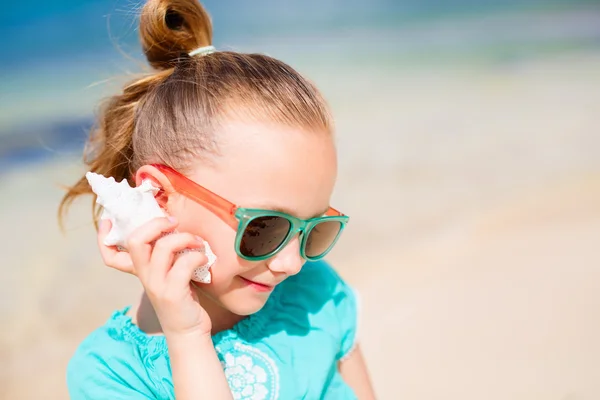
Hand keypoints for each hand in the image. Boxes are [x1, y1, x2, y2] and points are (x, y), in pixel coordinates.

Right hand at [98, 218, 211, 336]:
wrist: (188, 332)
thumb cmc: (182, 296)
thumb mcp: (167, 273)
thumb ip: (165, 254)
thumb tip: (174, 224)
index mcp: (140, 270)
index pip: (109, 255)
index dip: (103, 237)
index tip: (109, 220)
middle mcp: (144, 277)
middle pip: (136, 240)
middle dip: (156, 223)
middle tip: (175, 223)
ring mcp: (157, 286)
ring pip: (163, 247)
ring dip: (185, 238)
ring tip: (197, 242)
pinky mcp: (173, 294)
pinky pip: (184, 264)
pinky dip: (197, 256)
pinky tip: (203, 259)